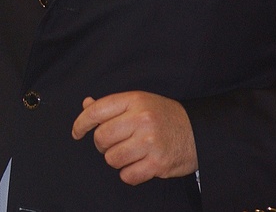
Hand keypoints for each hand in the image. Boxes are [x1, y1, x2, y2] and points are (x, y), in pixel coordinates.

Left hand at [71, 91, 196, 184]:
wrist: (198, 132)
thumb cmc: (164, 116)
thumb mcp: (139, 102)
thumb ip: (112, 106)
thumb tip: (86, 104)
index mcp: (134, 101)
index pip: (96, 111)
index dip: (81, 123)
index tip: (77, 132)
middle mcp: (142, 119)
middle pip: (101, 138)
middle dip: (102, 144)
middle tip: (113, 144)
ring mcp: (150, 142)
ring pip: (112, 158)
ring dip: (116, 160)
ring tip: (130, 153)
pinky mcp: (158, 164)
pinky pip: (127, 175)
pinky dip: (129, 174)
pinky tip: (139, 165)